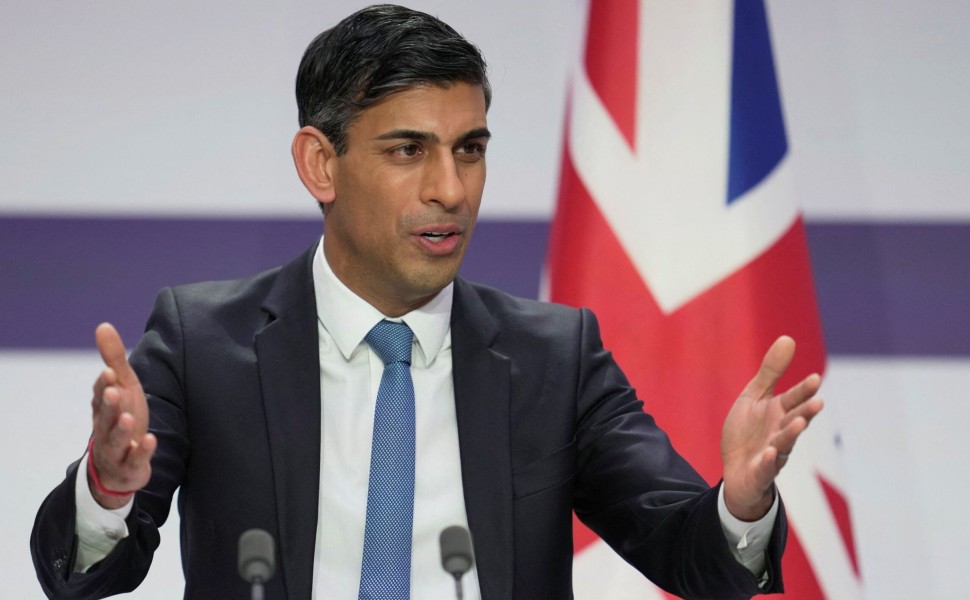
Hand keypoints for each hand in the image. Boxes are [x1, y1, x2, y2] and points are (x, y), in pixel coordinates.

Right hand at [88, 323, 156, 508]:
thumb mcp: (122, 387)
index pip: (100, 395)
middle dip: (108, 405)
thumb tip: (103, 325)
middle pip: (104, 417)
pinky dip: (142, 451)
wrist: (118, 466)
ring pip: (115, 440)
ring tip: (128, 418)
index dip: (104, 385)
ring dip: (120, 429)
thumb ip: (113, 359)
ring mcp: (117, 449)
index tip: (109, 373)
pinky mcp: (131, 466)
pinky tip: (150, 440)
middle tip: (113, 391)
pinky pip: (135, 460)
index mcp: (103, 408)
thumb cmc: (121, 418)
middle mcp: (105, 428)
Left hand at [720, 336, 823, 520]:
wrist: (736, 471)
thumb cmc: (748, 432)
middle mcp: (780, 433)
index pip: (794, 399)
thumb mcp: (754, 397)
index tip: (815, 378)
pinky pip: (765, 467)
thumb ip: (771, 372)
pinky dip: (769, 461)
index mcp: (779, 413)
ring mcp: (773, 454)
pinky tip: (770, 453)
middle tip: (817, 401)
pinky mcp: (760, 473)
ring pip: (784, 444)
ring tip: (799, 423)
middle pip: (794, 420)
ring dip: (791, 434)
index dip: (804, 390)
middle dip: (805, 412)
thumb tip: (788, 337)